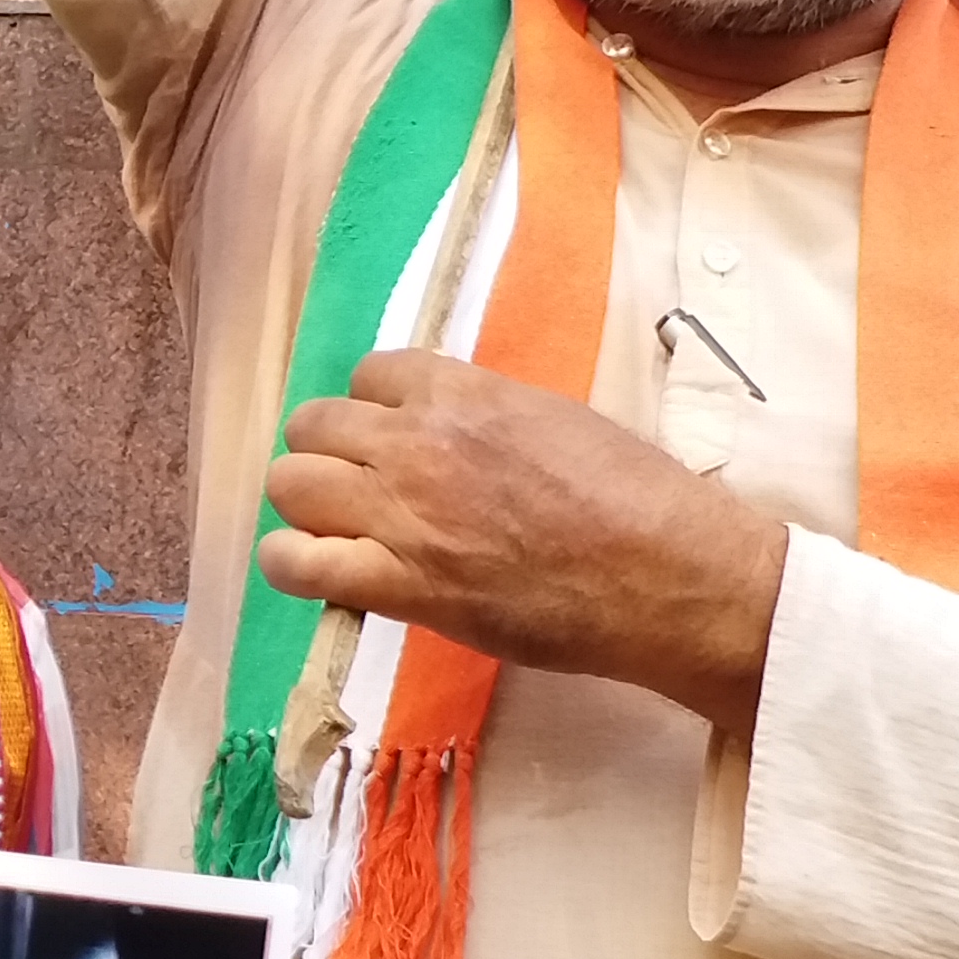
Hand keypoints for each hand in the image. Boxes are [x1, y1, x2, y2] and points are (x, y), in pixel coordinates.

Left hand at [256, 349, 790, 734]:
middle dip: (329, 453)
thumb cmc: (637, 496)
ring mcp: (400, 513)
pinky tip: (317, 571)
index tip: (393, 441)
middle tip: (359, 488)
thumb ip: (487, 419)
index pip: (368, 374)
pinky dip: (293, 565)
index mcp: (462, 391)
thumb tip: (455, 436)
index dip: (375, 410)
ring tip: (336, 530)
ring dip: (306, 505)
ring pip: (291, 485)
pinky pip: (296, 563)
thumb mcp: (557, 419)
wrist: (667, 574)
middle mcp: (417, 441)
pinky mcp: (399, 584)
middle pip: (314, 424)